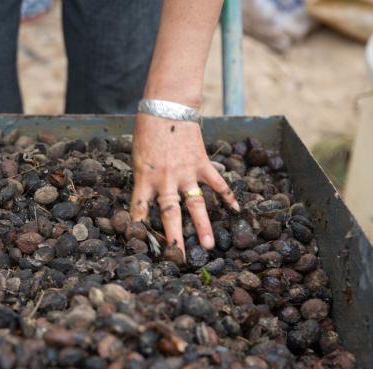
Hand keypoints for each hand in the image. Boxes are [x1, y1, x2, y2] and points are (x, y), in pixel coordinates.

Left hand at [130, 113, 238, 258]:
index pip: (139, 209)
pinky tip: (235, 211)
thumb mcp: (138, 160)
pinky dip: (227, 196)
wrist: (167, 107)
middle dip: (174, 237)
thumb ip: (144, 182)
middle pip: (170, 213)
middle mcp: (165, 180)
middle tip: (178, 257)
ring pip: (196, 204)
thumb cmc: (147, 133)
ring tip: (209, 246)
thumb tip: (146, 204)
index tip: (140, 246)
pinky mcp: (202, 164)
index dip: (138, 228)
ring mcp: (186, 173)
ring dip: (203, 226)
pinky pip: (217, 183)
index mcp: (144, 178)